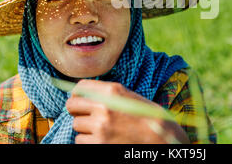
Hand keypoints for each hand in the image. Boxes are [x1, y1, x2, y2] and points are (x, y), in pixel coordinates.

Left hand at [65, 79, 189, 143]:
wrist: (159, 138)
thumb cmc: (145, 116)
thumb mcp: (127, 96)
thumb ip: (106, 93)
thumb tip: (82, 93)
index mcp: (111, 91)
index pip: (79, 88)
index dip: (76, 94)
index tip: (79, 99)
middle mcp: (103, 106)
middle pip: (71, 106)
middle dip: (76, 111)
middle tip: (85, 115)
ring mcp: (100, 127)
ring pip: (76, 125)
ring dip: (85, 128)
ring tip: (102, 129)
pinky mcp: (98, 144)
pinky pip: (80, 141)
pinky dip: (89, 141)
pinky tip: (103, 139)